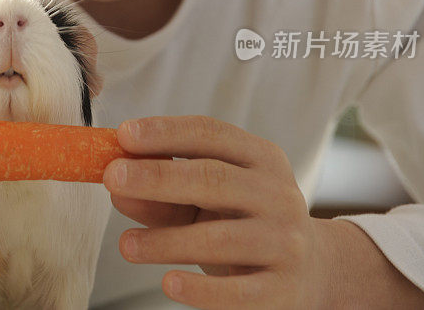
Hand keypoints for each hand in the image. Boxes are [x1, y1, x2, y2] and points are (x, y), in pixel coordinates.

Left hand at [102, 115, 329, 308]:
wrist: (310, 271)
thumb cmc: (243, 223)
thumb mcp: (206, 200)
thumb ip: (162, 194)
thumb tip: (117, 188)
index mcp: (260, 158)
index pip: (210, 134)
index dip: (166, 132)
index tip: (124, 134)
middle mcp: (277, 194)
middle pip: (214, 179)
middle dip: (158, 177)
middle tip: (113, 177)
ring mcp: (284, 242)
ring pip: (220, 238)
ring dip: (166, 241)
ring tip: (125, 244)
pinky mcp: (282, 289)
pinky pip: (237, 292)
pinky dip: (200, 291)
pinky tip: (168, 284)